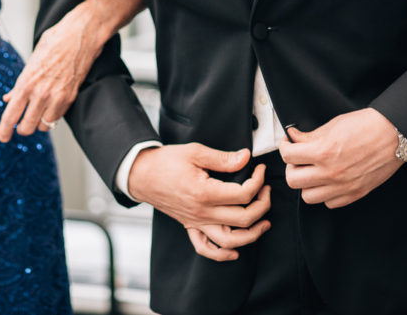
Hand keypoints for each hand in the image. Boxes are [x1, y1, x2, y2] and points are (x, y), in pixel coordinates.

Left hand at [0, 11, 101, 141]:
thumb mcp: (32, 61)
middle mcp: (40, 93)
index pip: (10, 115)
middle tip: (22, 123)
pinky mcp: (70, 97)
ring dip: (39, 124)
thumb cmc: (56, 42)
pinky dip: (52, 117)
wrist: (81, 35)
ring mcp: (56, 97)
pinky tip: (50, 107)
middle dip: (22, 128)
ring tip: (38, 113)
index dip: (4, 131)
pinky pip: (57, 118)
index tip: (3, 137)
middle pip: (26, 128)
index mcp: (26, 83)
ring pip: (43, 127)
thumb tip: (9, 99)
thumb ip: (19, 84)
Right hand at [129, 143, 271, 260]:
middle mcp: (202, 212)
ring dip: (253, 235)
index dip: (258, 181)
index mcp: (205, 192)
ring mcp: (196, 222)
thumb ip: (223, 158)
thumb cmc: (165, 162)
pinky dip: (222, 254)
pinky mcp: (189, 226)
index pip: (244, 194)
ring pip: (230, 240)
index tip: (259, 170)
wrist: (141, 174)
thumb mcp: (195, 152)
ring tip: (264, 223)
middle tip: (266, 190)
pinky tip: (235, 251)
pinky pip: (205, 248)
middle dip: (263, 205)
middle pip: (244, 219)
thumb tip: (246, 158)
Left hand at [280, 108, 401, 208]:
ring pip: (308, 196)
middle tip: (298, 159)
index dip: (284, 147)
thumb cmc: (366, 126)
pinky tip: (327, 181)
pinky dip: (325, 194)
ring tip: (312, 172)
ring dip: (306, 184)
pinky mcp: (355, 194)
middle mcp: (331, 173)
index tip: (288, 144)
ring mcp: (343, 186)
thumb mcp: (332, 125)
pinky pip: (329, 203)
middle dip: (291, 167)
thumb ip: (309, 136)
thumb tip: (293, 137)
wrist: (394, 135)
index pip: (288, 156)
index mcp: (324, 152)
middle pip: (293, 180)